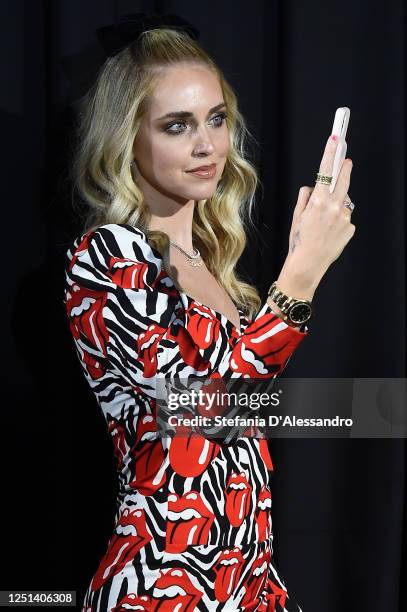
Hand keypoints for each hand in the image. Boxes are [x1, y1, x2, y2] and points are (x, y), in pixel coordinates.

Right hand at [286, 134, 355, 286]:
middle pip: (343, 181)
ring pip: (344, 201)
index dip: (331, 152)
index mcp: (318, 202)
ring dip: (338, 202)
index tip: (336, 138)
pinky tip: (329, 231)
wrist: (308, 264)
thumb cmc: (299, 240)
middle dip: (345, 169)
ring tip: (325, 218)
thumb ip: (305, 197)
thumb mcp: (297, 216)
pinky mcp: (350, 229)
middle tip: (346, 161)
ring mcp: (344, 218)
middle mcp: (334, 207)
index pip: (326, 171)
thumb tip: (312, 187)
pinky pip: (346, 218)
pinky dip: (339, 220)